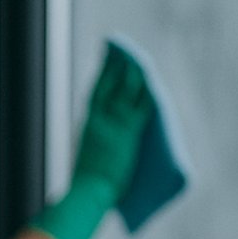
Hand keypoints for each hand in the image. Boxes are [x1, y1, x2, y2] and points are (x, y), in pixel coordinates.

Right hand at [29, 47, 153, 238]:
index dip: (103, 74)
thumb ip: (95, 145)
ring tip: (135, 55)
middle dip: (115, 63)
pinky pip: (141, 105)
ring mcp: (115, 124)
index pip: (97, 92)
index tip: (107, 59)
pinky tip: (150, 78)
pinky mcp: (130, 132)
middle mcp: (100, 120)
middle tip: (118, 46)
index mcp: (89, 126)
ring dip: (131, 70)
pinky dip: (145, 90)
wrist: (89, 192)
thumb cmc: (86, 185)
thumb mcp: (87, 158)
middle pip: (110, 83)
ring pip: (126, 89)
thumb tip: (98, 145)